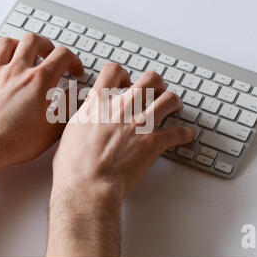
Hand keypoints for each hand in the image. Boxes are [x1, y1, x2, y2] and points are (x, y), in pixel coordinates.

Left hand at [0, 34, 82, 173]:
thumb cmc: (14, 143)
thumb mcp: (52, 130)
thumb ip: (67, 108)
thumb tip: (74, 95)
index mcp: (39, 82)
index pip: (62, 56)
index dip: (73, 60)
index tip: (73, 70)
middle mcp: (16, 72)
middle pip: (33, 40)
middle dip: (45, 45)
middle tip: (48, 56)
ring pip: (5, 43)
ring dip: (16, 46)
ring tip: (21, 55)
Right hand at [52, 63, 194, 202]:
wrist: (87, 185)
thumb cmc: (74, 166)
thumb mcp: (70, 132)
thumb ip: (83, 118)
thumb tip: (85, 117)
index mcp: (99, 103)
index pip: (113, 71)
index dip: (123, 74)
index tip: (125, 81)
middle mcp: (121, 108)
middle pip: (149, 79)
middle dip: (155, 83)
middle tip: (155, 91)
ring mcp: (139, 124)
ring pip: (168, 99)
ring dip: (173, 102)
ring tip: (173, 106)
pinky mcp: (153, 143)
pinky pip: (178, 133)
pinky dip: (185, 134)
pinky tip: (186, 135)